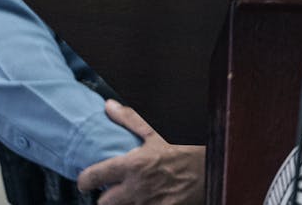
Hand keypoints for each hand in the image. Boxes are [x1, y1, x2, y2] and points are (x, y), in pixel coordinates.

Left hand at [77, 99, 204, 204]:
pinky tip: (151, 198)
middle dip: (108, 196)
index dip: (85, 180)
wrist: (217, 163)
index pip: (94, 177)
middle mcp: (138, 187)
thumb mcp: (158, 130)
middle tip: (116, 187)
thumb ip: (130, 119)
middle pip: (104, 203)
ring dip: (126, 202)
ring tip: (135, 192)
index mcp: (133, 164)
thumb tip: (109, 106)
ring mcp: (150, 203)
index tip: (86, 181)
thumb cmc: (187, 145)